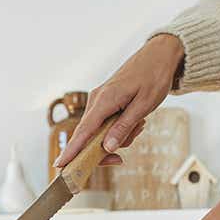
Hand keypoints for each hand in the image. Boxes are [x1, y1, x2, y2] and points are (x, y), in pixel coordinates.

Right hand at [55, 34, 184, 169]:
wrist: (160, 53)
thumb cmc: (155, 75)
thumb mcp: (144, 104)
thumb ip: (124, 127)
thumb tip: (107, 147)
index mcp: (105, 100)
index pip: (84, 131)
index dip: (71, 150)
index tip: (60, 165)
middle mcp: (96, 100)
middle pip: (88, 136)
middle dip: (103, 150)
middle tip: (120, 159)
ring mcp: (99, 100)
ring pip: (98, 132)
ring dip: (117, 136)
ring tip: (138, 125)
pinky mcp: (104, 101)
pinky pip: (104, 124)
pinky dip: (117, 128)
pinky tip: (134, 120)